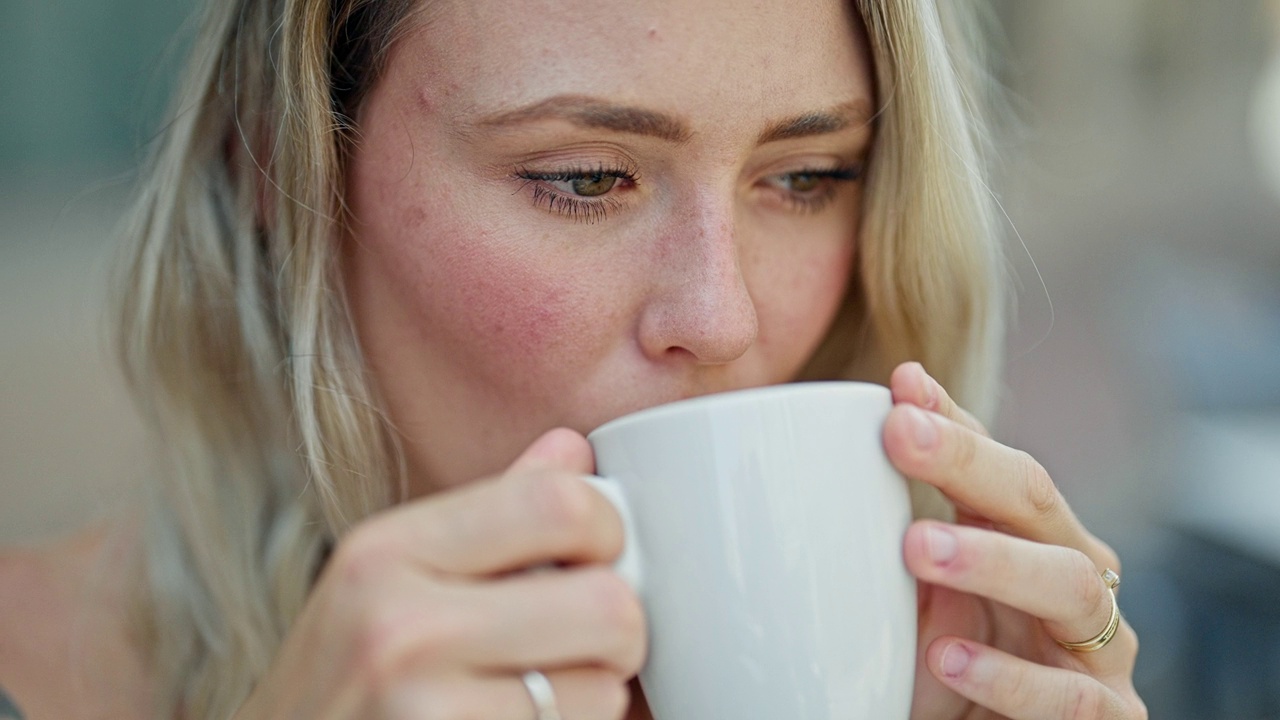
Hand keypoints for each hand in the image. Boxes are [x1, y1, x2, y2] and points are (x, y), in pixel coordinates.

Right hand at [234, 429, 643, 719]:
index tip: (598, 554)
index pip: (557, 504)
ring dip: (591, 695)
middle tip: (589, 640)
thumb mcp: (387, 577)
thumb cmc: (343, 676)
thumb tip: (573, 449)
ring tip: (534, 693)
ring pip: (603, 690)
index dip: (608, 528)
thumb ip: (488, 512)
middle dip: (619, 627)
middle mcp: (400, 626)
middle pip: (607, 604)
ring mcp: (423, 709)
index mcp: (387, 551)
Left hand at [883, 363, 1146, 719]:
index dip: (955, 426)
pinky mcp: (1109, 717)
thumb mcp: (922, 593)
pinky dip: (1008, 677)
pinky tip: (948, 657)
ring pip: (1069, 584)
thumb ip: (899, 525)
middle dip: (969, 462)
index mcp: (1032, 539)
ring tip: (916, 549)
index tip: (899, 388)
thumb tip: (859, 436)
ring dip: (993, 560)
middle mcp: (1077, 576)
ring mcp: (1099, 648)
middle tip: (900, 435)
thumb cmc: (954, 664)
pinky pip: (1070, 696)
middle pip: (1035, 502)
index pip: (999, 465)